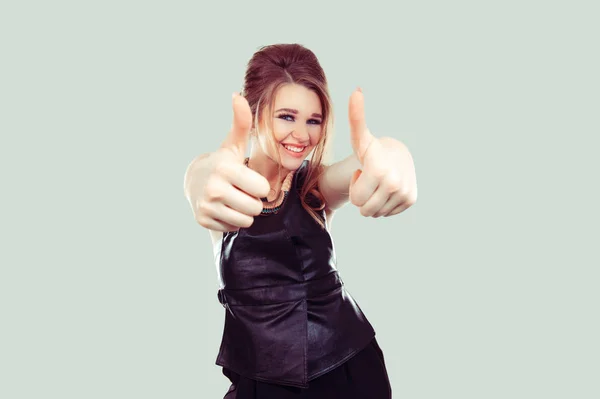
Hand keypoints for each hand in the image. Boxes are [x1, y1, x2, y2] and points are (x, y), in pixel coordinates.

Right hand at [184, 93, 269, 230]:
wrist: (194, 181)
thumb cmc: (223, 163)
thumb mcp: (232, 145)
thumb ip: (241, 123)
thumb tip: (238, 95)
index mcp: (225, 168)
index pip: (262, 189)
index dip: (260, 186)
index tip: (249, 179)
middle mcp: (214, 188)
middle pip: (255, 207)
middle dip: (253, 201)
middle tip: (242, 191)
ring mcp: (207, 205)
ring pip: (246, 220)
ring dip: (245, 212)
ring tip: (234, 199)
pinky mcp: (203, 220)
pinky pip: (233, 227)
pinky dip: (232, 221)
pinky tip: (223, 208)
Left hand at [348, 88, 416, 216]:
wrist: (398, 154)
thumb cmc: (372, 149)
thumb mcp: (360, 138)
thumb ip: (355, 117)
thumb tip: (356, 90)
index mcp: (379, 171)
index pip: (356, 200)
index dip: (355, 185)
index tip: (362, 170)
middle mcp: (394, 184)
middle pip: (364, 209)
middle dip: (362, 195)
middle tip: (369, 177)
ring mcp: (404, 193)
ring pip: (375, 213)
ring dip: (372, 200)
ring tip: (378, 181)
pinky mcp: (410, 200)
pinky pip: (387, 212)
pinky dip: (385, 203)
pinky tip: (387, 187)